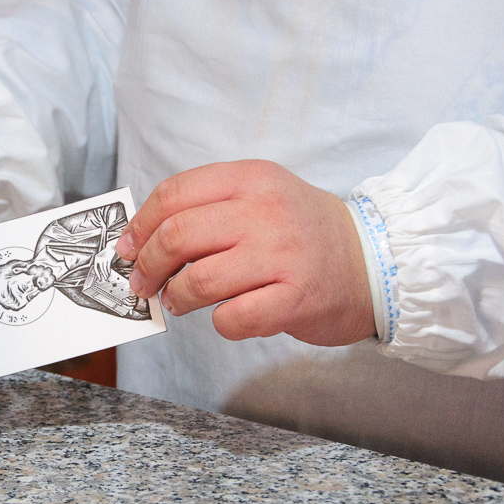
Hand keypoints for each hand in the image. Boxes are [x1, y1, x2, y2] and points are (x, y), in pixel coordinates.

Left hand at [93, 244, 116, 281]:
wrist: (112, 245)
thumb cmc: (108, 251)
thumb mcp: (103, 257)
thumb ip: (101, 262)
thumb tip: (102, 270)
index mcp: (97, 258)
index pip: (96, 267)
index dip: (97, 273)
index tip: (98, 277)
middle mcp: (99, 258)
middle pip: (100, 269)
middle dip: (102, 275)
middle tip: (103, 279)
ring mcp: (104, 258)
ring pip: (104, 268)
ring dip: (105, 274)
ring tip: (106, 277)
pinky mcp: (108, 258)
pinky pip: (108, 266)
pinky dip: (108, 270)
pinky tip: (109, 273)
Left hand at [115, 160, 374, 345]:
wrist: (376, 262)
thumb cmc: (305, 233)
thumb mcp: (262, 197)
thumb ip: (210, 209)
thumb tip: (144, 238)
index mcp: (251, 180)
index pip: (174, 194)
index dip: (140, 225)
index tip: (127, 247)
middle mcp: (265, 212)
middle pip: (177, 236)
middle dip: (146, 265)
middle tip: (141, 283)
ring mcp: (282, 255)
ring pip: (199, 280)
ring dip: (177, 297)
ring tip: (178, 302)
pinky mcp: (295, 298)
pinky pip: (232, 318)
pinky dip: (219, 323)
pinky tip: (227, 317)